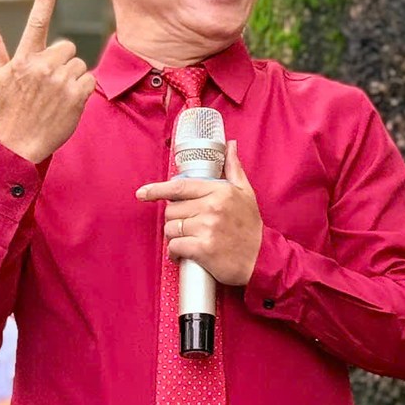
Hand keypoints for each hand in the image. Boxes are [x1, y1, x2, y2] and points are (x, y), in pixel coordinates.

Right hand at [0, 0, 94, 164]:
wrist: (21, 144)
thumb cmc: (8, 108)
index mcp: (22, 59)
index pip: (35, 22)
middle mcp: (42, 67)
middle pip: (67, 46)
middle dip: (61, 60)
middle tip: (46, 81)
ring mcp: (60, 81)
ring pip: (79, 63)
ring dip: (71, 76)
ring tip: (55, 94)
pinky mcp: (77, 95)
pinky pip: (89, 79)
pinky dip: (82, 89)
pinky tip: (67, 101)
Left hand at [138, 140, 263, 287]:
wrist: (261, 260)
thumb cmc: (250, 227)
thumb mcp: (246, 193)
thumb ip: (233, 168)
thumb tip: (230, 145)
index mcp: (220, 191)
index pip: (180, 187)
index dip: (157, 189)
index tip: (143, 193)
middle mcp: (212, 207)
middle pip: (172, 210)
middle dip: (175, 219)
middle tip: (189, 226)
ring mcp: (207, 228)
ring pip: (171, 229)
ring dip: (175, 237)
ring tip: (189, 240)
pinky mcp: (203, 249)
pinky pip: (174, 247)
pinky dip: (175, 253)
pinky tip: (184, 254)